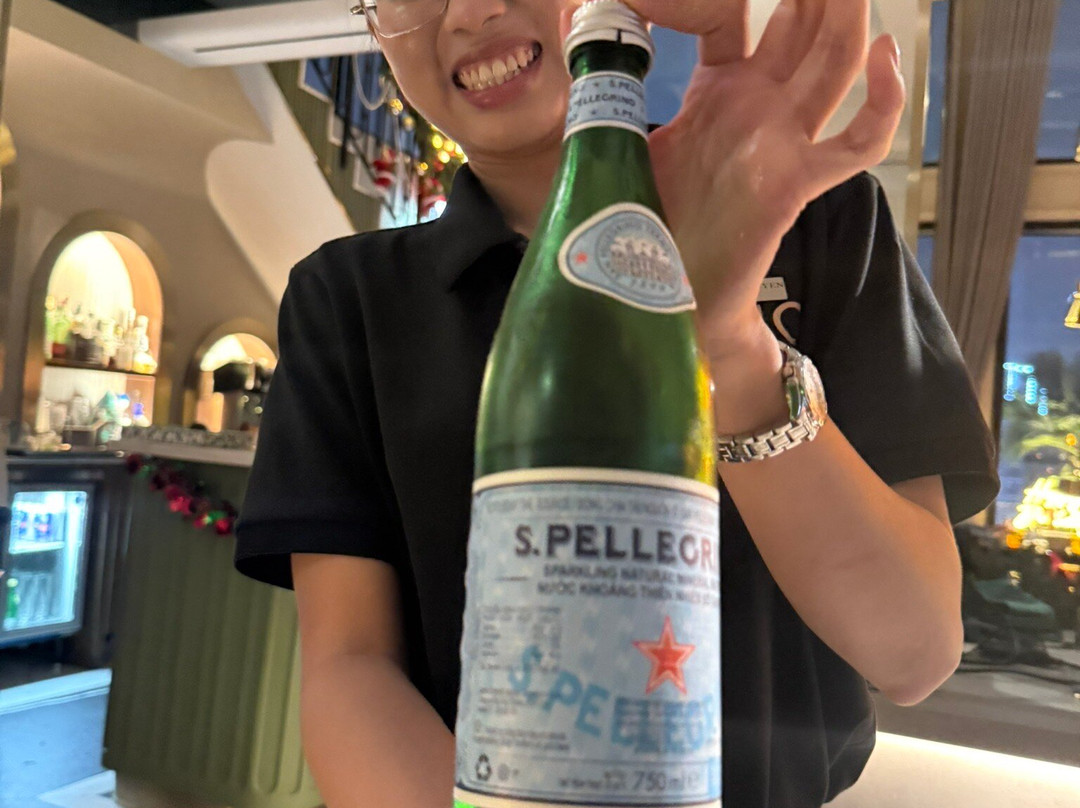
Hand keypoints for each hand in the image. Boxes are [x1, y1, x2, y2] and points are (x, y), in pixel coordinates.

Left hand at [623, 0, 905, 360]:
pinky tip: (885, 56)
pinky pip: (858, 142)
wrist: (655, 296)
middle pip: (802, 23)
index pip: (732, 15)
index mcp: (718, 93)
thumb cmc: (642, 224)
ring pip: (834, 61)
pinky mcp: (793, 183)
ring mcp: (782, 141)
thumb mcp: (624, 140)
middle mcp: (758, 108)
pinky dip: (883, 103)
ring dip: (847, 11)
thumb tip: (576, 13)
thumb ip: (609, 84)